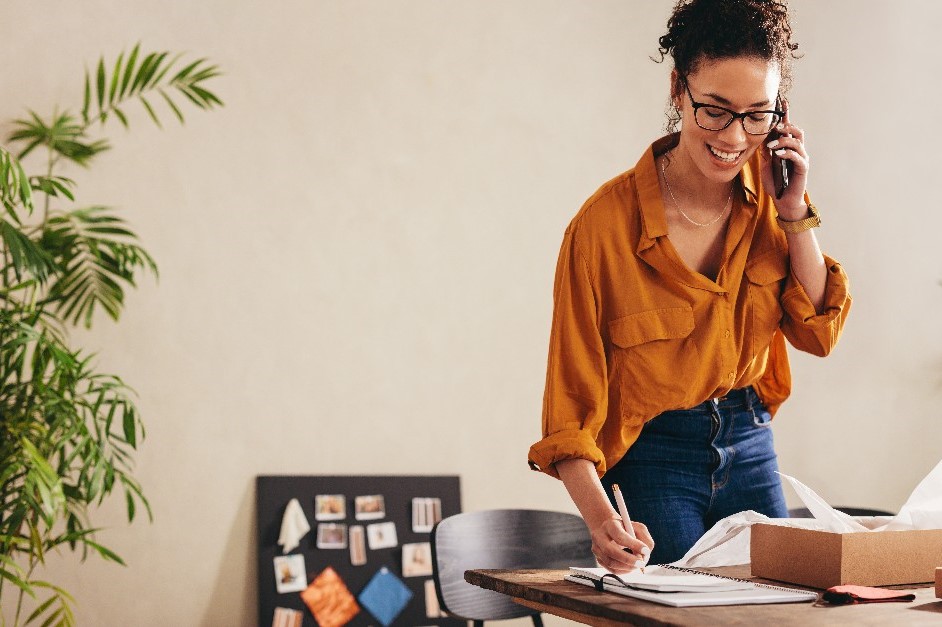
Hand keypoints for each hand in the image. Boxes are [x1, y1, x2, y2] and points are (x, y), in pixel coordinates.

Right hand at [589, 515, 653, 573]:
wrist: (608, 529)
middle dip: (628, 559)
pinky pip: (611, 569)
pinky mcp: (598, 559)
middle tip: (641, 562)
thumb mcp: (637, 527)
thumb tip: (645, 554)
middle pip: (610, 551)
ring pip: (610, 563)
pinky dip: (623, 571)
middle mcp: (599, 537)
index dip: (633, 544)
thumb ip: (644, 539)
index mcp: (610, 525)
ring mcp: (597, 549)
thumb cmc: (625, 528)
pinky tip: (630, 566)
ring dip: (627, 567)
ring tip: (637, 564)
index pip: (619, 536)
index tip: (645, 550)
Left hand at [759, 101, 809, 219]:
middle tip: (774, 128)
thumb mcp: (766, 164)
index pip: (787, 128)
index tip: (781, 101)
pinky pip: (798, 156)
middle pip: (797, 131)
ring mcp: (801, 159)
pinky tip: (778, 154)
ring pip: (798, 141)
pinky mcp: (803, 169)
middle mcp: (797, 151)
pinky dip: (788, 153)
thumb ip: (765, 151)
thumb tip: (759, 137)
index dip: (785, 115)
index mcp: (788, 148)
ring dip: (784, 140)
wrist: (783, 201)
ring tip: (772, 146)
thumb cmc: (775, 183)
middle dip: (786, 126)